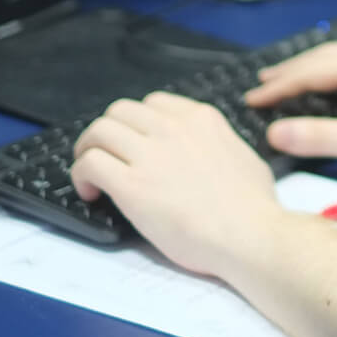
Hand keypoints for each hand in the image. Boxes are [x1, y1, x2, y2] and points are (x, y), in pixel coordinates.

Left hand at [71, 92, 284, 276]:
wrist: (249, 233)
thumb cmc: (255, 206)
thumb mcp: (243, 155)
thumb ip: (220, 144)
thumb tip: (213, 153)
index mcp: (202, 119)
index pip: (153, 103)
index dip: (138, 123)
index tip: (136, 143)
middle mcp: (173, 128)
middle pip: (120, 111)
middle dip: (107, 133)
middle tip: (106, 156)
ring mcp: (151, 154)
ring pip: (99, 131)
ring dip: (88, 150)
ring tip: (91, 173)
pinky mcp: (131, 185)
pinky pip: (90, 164)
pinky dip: (81, 176)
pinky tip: (92, 193)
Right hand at [246, 37, 336, 171]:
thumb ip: (324, 138)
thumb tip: (276, 131)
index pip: (312, 70)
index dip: (279, 86)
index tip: (252, 98)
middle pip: (326, 56)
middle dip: (292, 71)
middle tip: (261, 84)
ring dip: (314, 68)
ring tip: (289, 80)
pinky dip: (336, 71)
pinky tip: (335, 84)